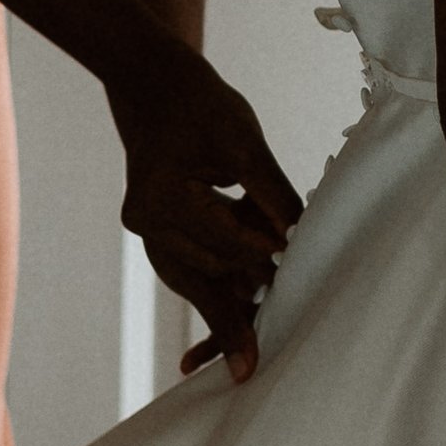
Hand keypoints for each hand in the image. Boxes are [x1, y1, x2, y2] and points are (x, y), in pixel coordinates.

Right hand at [107, 43, 302, 383]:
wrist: (154, 90)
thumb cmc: (202, 107)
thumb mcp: (244, 141)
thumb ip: (271, 192)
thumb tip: (300, 237)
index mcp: (161, 193)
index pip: (223, 236)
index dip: (263, 253)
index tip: (294, 276)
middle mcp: (145, 220)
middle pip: (208, 268)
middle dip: (250, 289)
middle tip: (288, 323)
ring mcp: (146, 232)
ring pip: (195, 281)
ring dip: (230, 303)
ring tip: (250, 355)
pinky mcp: (155, 237)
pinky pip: (189, 273)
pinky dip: (217, 290)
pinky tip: (238, 325)